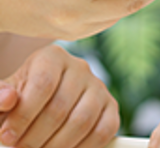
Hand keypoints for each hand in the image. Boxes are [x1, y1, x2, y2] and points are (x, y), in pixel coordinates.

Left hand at [0, 44, 118, 147]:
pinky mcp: (111, 106)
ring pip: (82, 121)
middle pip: (61, 107)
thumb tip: (7, 99)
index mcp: (52, 57)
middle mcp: (80, 67)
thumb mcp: (5, 96)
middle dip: (36, 137)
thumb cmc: (19, 101)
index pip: (43, 84)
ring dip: (58, 146)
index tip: (7, 137)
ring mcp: (99, 86)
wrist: (40, 103)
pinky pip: (104, 131)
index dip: (23, 115)